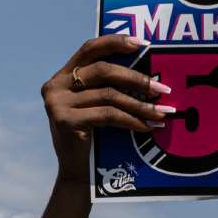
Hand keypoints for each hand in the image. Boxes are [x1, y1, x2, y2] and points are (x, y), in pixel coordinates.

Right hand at [41, 34, 160, 185]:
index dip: (115, 42)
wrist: (76, 175)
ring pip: (109, 95)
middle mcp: (55, 86)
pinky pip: (108, 115)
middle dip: (136, 79)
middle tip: (162, 89)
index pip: (89, 48)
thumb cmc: (92, 139)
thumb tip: (146, 75)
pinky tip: (147, 127)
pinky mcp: (65, 121)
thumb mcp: (94, 107)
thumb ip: (105, 88)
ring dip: (140, 105)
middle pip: (103, 70)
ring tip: (162, 113)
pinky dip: (131, 120)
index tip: (142, 44)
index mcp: (62, 76)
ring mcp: (57, 103)